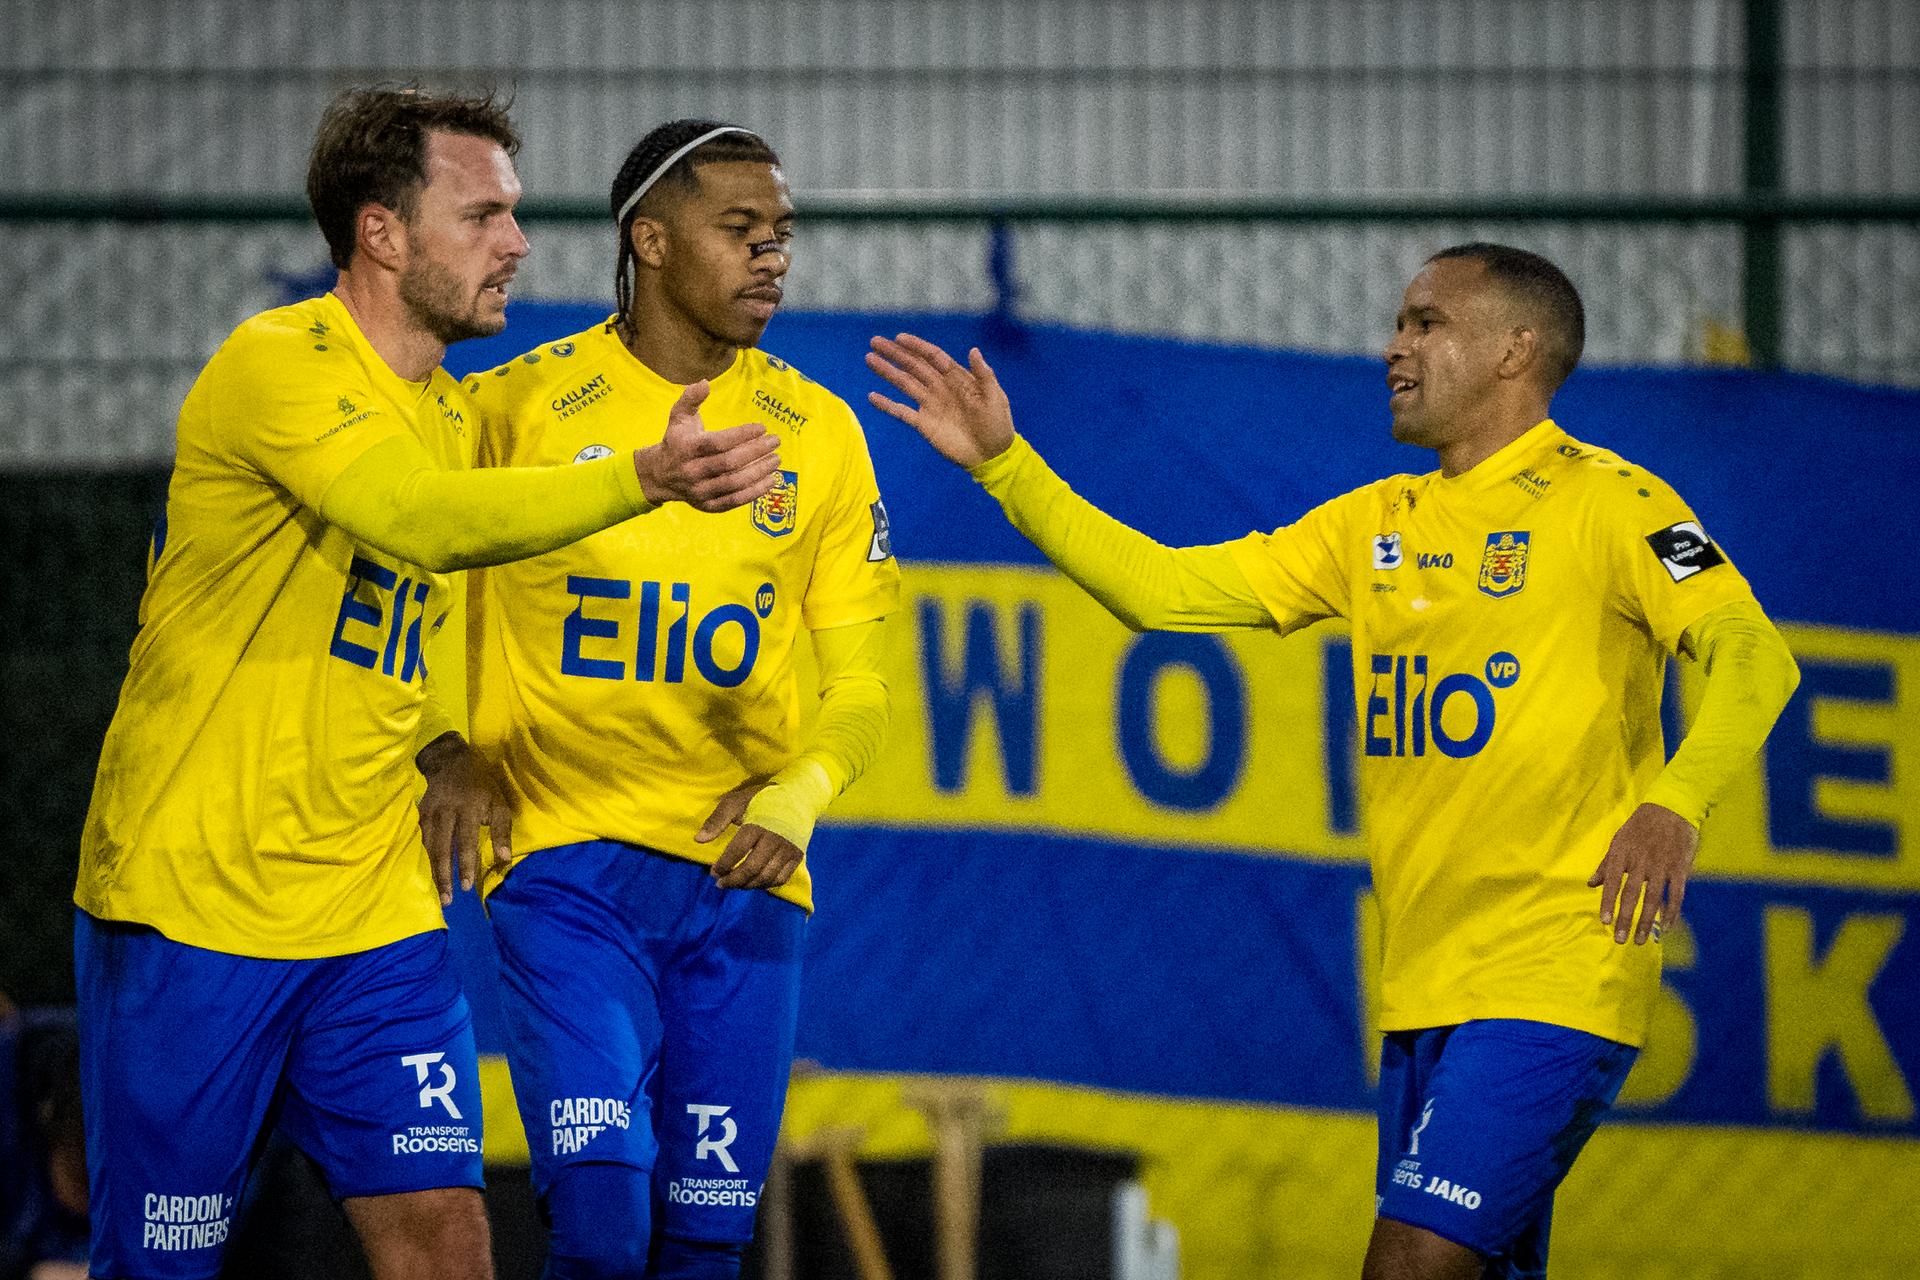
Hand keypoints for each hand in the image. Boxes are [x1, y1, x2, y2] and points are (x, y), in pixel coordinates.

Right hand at [416, 734, 513, 904]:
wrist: (451, 762)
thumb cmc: (481, 785)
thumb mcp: (499, 802)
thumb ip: (501, 831)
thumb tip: (505, 859)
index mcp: (468, 808)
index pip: (465, 841)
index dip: (466, 864)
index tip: (467, 886)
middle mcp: (446, 812)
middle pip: (443, 848)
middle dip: (445, 876)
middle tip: (448, 899)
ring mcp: (429, 813)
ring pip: (429, 847)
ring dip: (434, 872)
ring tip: (441, 894)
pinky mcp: (420, 815)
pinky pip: (421, 841)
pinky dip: (425, 859)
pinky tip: (429, 875)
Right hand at [632, 380, 783, 511]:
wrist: (660, 475)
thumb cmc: (677, 440)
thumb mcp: (679, 417)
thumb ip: (690, 398)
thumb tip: (705, 382)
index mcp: (686, 448)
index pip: (718, 442)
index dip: (742, 435)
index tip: (762, 427)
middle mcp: (692, 471)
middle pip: (729, 463)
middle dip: (756, 451)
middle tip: (775, 441)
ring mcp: (700, 491)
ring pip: (735, 483)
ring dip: (759, 472)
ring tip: (776, 460)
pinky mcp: (708, 506)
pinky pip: (735, 500)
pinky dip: (755, 492)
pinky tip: (771, 480)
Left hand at [695, 780, 803, 890]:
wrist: (798, 795)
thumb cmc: (761, 798)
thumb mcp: (735, 802)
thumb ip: (716, 821)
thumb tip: (698, 840)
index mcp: (758, 825)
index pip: (737, 852)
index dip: (723, 865)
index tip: (713, 872)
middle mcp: (775, 839)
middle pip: (752, 868)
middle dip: (733, 880)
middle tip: (720, 883)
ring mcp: (788, 849)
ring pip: (766, 877)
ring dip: (747, 885)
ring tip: (734, 884)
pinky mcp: (798, 856)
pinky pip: (781, 879)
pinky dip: (766, 885)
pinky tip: (753, 883)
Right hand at [866, 334, 1015, 467]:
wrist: (992, 455)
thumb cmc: (998, 424)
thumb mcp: (995, 397)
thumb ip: (984, 374)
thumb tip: (973, 350)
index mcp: (957, 378)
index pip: (932, 357)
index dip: (916, 346)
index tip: (899, 337)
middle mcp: (940, 388)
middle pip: (913, 366)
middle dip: (894, 354)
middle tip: (875, 341)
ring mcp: (930, 405)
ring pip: (904, 384)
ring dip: (887, 372)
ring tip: (869, 359)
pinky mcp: (924, 424)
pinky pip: (901, 412)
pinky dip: (887, 405)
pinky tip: (872, 396)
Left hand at [1588, 803, 1697, 944]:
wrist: (1671, 807)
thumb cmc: (1640, 826)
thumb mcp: (1618, 840)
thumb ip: (1606, 864)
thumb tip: (1591, 884)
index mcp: (1622, 853)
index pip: (1612, 882)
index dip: (1608, 902)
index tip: (1604, 922)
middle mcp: (1641, 860)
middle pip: (1632, 894)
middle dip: (1625, 918)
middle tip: (1620, 939)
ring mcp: (1662, 865)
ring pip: (1653, 898)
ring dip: (1646, 921)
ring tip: (1639, 940)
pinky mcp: (1681, 867)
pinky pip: (1676, 894)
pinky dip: (1671, 912)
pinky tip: (1665, 928)